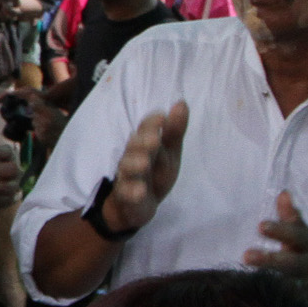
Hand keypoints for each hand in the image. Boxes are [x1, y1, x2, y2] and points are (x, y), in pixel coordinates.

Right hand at [102, 104, 186, 235]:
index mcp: (143, 142)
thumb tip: (182, 102)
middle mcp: (132, 156)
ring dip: (135, 164)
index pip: (144, 127)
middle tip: (155, 140)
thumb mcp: (169, 151)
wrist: (137, 204)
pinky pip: (126, 193)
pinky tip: (141, 191)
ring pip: (127, 167)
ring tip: (145, 163)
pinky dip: (132, 192)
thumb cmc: (155, 172)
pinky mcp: (125, 196)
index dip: (151, 123)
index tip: (162, 118)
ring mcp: (127, 176)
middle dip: (143, 141)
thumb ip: (175, 130)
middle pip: (133, 145)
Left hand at [246, 191, 307, 305]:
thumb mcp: (302, 239)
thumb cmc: (306, 261)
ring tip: (249, 283)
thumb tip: (283, 193)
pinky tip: (257, 304)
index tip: (260, 226)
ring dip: (272, 285)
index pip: (297, 236)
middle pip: (292, 264)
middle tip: (246, 256)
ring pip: (291, 288)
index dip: (281, 231)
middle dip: (270, 260)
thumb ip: (290, 219)